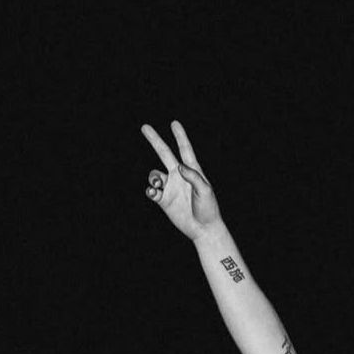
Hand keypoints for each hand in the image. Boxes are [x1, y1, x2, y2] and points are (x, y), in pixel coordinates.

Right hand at [140, 120, 222, 240]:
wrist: (203, 229)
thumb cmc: (208, 209)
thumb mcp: (205, 191)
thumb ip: (193, 176)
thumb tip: (179, 166)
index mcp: (192, 171)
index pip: (185, 150)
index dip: (180, 136)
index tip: (174, 123)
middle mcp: (179, 176)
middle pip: (164, 154)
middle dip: (155, 140)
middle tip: (145, 127)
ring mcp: (170, 187)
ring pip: (155, 174)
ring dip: (153, 177)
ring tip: (157, 183)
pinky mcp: (164, 200)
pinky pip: (152, 190)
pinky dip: (150, 189)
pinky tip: (155, 192)